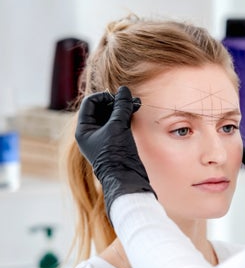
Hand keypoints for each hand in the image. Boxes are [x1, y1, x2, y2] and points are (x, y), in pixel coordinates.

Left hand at [75, 86, 153, 218]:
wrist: (127, 178)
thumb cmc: (117, 155)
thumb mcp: (118, 127)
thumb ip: (121, 107)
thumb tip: (124, 90)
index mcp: (83, 130)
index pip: (91, 103)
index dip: (105, 96)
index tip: (119, 98)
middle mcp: (91, 133)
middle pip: (101, 108)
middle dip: (116, 102)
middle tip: (131, 99)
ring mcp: (103, 138)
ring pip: (111, 115)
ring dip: (123, 108)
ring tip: (137, 103)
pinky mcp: (115, 142)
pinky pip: (118, 123)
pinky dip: (126, 116)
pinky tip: (136, 111)